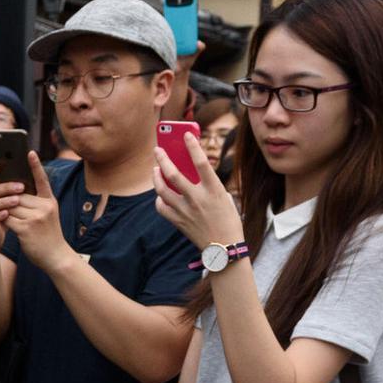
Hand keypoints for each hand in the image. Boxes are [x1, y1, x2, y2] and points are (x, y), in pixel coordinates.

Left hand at [1, 152, 68, 270]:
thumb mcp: (48, 215)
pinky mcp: (26, 228)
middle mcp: (45, 207)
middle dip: (8, 199)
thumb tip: (14, 193)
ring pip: (11, 206)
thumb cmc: (48, 235)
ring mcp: (36, 217)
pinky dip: (1, 219)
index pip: (42, 180)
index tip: (29, 152)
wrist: (56, 256)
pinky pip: (7, 219)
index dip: (35, 166)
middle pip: (18, 195)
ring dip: (3, 210)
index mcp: (50, 201)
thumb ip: (35, 204)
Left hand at [151, 135, 244, 251]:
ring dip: (156, 177)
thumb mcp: (223, 197)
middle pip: (173, 174)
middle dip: (163, 159)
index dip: (193, 146)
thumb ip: (207, 184)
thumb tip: (188, 172)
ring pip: (162, 190)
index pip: (201, 162)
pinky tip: (161, 194)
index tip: (186, 135)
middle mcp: (197, 199)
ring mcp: (185, 210)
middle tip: (157, 150)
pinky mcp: (177, 221)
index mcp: (214, 190)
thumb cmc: (227, 219)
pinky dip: (159, 198)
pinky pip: (161, 206)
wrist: (224, 248)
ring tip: (155, 169)